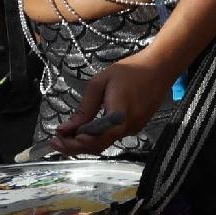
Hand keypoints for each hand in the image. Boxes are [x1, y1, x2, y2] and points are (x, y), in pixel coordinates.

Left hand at [51, 53, 179, 155]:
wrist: (160, 67)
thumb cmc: (130, 71)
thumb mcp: (100, 84)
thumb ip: (84, 109)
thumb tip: (66, 129)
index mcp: (118, 117)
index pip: (92, 140)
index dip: (72, 143)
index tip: (55, 139)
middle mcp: (128, 127)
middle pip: (98, 146)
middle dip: (74, 147)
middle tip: (55, 141)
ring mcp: (134, 128)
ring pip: (105, 142)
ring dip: (85, 142)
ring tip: (67, 135)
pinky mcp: (137, 125)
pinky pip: (113, 136)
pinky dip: (97, 136)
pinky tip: (86, 129)